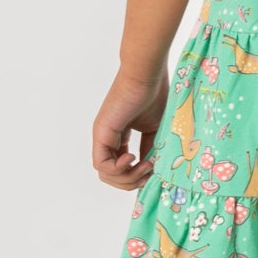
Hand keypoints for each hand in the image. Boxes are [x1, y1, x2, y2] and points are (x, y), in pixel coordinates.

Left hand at [92, 68, 169, 190]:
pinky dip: (119, 168)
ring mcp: (103, 136)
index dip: (136, 176)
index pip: (121, 167)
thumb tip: (154, 170)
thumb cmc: (155, 94)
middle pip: (111, 176)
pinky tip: (133, 158)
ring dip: (128, 177)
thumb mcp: (156, 129)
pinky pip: (102, 164)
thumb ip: (152, 148)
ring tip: (145, 165)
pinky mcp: (101, 134)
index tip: (154, 170)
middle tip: (149, 173)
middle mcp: (108, 138)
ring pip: (104, 174)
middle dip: (131, 182)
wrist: (147, 75)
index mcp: (119, 136)